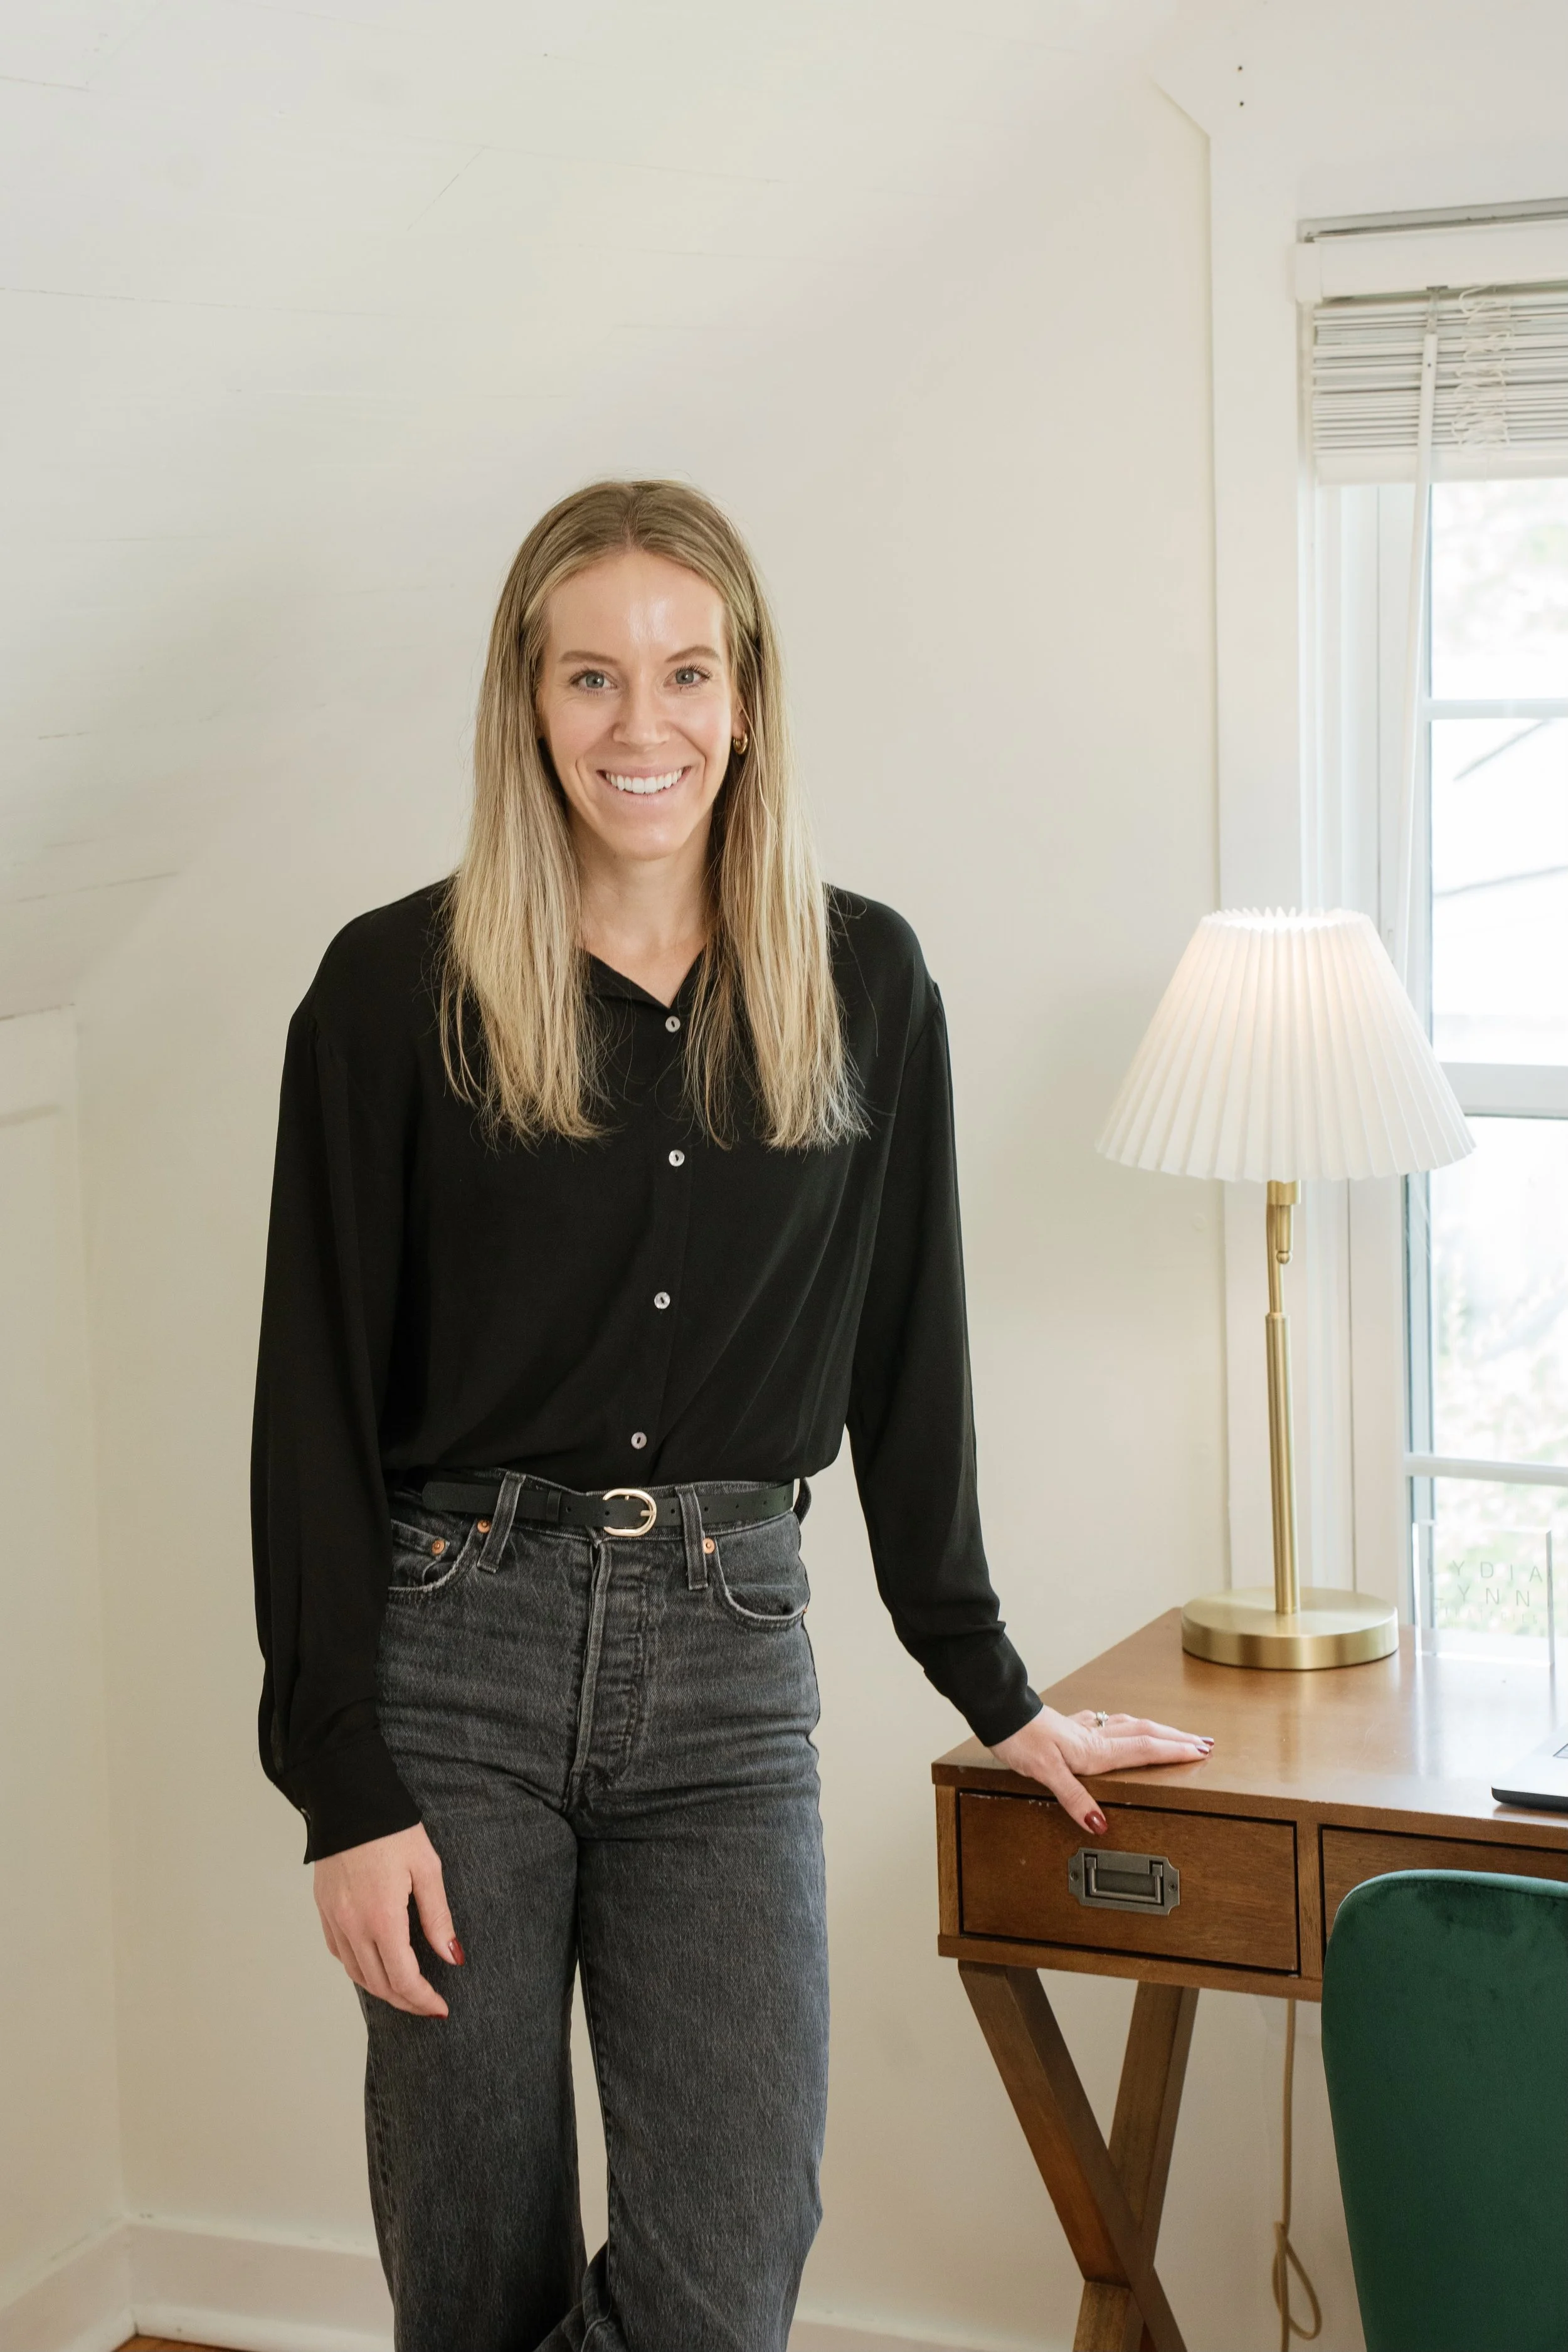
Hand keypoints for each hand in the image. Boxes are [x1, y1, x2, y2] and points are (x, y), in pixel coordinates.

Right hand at [313, 1822, 461, 2016]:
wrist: (349, 1799)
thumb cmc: (392, 1829)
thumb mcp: (426, 1869)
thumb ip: (438, 1917)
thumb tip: (452, 1957)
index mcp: (381, 1918)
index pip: (403, 1979)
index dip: (423, 2000)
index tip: (441, 2008)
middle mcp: (352, 1926)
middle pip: (379, 1984)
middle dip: (407, 2001)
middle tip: (429, 2005)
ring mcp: (334, 1920)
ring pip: (357, 1974)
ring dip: (383, 1989)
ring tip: (408, 1991)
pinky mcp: (324, 1911)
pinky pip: (340, 1954)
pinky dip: (360, 1969)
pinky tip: (377, 1965)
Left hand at [990, 1706, 1212, 1834]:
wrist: (1000, 1712)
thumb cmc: (1020, 1739)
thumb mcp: (1045, 1772)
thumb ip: (1074, 1798)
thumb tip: (1100, 1824)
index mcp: (1094, 1750)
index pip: (1144, 1750)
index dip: (1174, 1752)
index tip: (1200, 1752)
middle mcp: (1094, 1736)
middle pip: (1145, 1734)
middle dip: (1176, 1739)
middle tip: (1203, 1742)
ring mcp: (1083, 1728)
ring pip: (1129, 1726)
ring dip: (1156, 1730)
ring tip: (1173, 1734)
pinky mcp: (1069, 1726)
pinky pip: (1107, 1723)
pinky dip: (1123, 1725)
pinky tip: (1118, 1724)